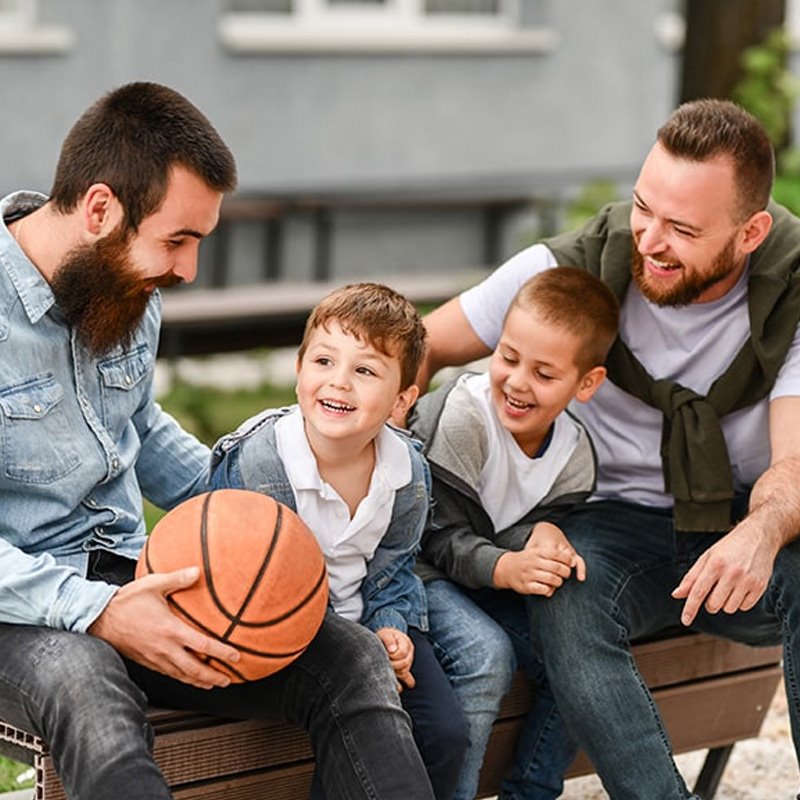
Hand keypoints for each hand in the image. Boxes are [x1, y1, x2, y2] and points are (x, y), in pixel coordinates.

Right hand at [88, 567, 240, 688]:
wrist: (99, 619)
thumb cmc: (127, 601)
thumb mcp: (153, 584)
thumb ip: (178, 578)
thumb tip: (198, 571)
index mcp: (170, 630)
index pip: (203, 646)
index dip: (221, 653)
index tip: (236, 656)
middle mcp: (165, 648)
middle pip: (195, 669)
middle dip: (214, 676)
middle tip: (229, 679)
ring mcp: (155, 658)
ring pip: (182, 675)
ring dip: (200, 681)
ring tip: (214, 684)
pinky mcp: (147, 662)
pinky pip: (170, 674)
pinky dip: (183, 679)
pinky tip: (189, 678)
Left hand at [376, 627, 414, 691]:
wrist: (386, 638)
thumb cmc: (385, 637)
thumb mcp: (385, 634)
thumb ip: (389, 640)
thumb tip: (392, 650)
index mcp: (405, 642)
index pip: (402, 653)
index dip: (392, 656)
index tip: (384, 654)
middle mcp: (409, 653)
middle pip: (405, 664)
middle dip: (393, 665)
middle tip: (383, 663)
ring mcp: (407, 662)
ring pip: (405, 671)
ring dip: (395, 673)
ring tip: (386, 671)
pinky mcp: (404, 670)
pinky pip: (408, 678)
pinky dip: (407, 682)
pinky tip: (401, 688)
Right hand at [493, 522, 584, 594]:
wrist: (506, 568)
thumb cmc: (528, 560)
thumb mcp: (537, 552)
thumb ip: (554, 555)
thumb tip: (575, 562)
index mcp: (537, 553)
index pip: (557, 554)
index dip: (567, 559)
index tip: (571, 564)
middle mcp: (533, 562)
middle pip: (557, 568)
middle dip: (566, 573)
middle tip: (566, 575)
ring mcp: (529, 574)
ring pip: (552, 579)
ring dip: (559, 582)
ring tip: (558, 582)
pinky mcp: (526, 586)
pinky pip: (543, 589)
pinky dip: (549, 590)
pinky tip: (548, 588)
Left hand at [671, 521, 779, 626]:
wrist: (757, 538)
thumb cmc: (728, 548)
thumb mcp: (706, 558)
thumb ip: (691, 578)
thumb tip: (677, 594)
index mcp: (715, 564)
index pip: (698, 592)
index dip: (690, 608)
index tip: (685, 620)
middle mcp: (732, 573)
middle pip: (713, 605)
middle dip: (710, 603)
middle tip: (714, 589)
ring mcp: (747, 580)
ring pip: (729, 609)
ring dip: (725, 603)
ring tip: (728, 586)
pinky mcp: (760, 586)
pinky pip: (744, 607)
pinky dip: (740, 602)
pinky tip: (740, 588)